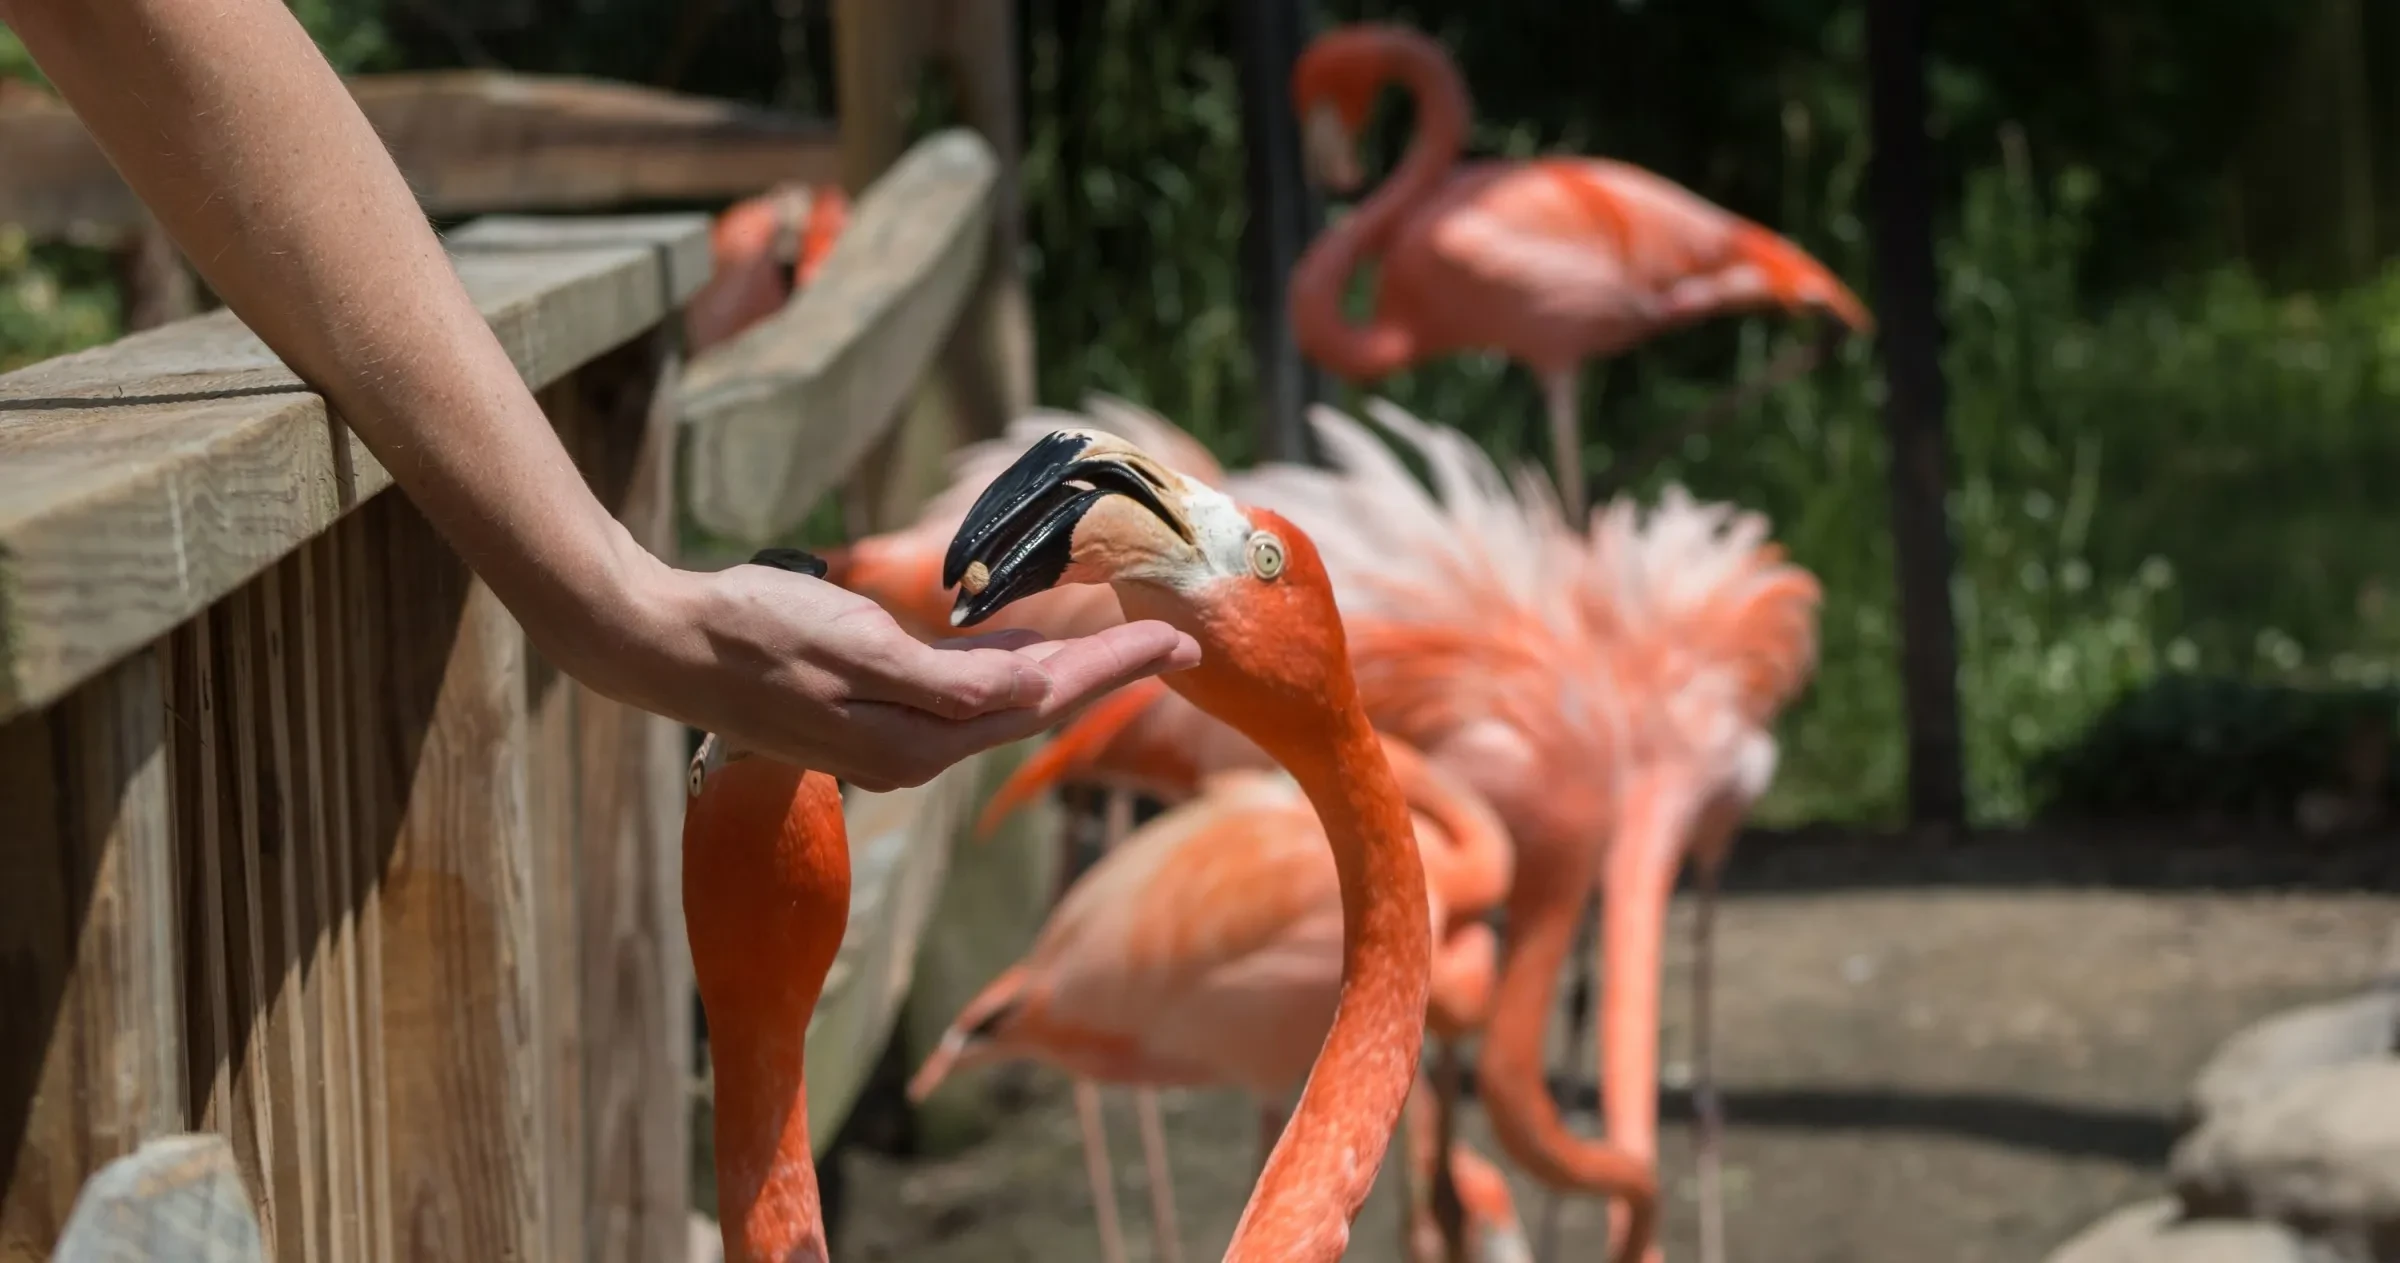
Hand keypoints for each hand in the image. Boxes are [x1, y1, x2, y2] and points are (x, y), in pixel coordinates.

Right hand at [595, 558, 1200, 792]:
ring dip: (1066, 676)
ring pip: (1001, 704)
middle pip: (1033, 708)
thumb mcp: (854, 650)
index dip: (1114, 670)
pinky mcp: (869, 716)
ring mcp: (891, 739)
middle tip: (1178, 643)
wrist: (667, 647)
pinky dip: (1007, 672)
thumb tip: (1026, 691)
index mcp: (917, 742)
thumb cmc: (756, 637)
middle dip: (1109, 674)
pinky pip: (961, 697)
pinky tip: (1028, 652)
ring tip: (1127, 650)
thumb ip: (942, 680)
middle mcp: (913, 752)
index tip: (1177, 642)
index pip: (1041, 702)